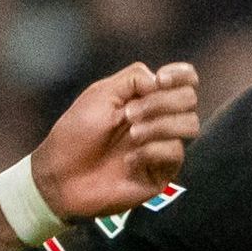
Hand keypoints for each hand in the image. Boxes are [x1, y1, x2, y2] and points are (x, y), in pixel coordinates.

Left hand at [30, 60, 202, 221]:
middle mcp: (160, 120)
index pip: (185, 80)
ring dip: (159, 125)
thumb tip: (162, 82)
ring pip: (190, 125)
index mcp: (146, 98)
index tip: (160, 80)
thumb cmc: (76, 134)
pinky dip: (151, 151)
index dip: (181, 75)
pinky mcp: (162, 173)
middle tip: (128, 115)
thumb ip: (134, 78)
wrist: (61, 175)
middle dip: (160, 103)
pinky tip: (128, 160)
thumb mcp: (101, 94)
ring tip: (131, 135)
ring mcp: (163, 146)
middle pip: (190, 99)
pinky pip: (175, 153)